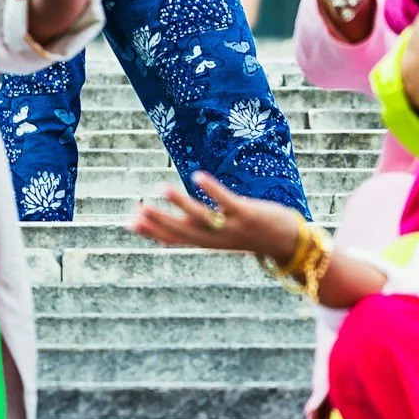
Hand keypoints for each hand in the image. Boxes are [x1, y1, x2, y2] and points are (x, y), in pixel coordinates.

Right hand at [132, 171, 307, 264]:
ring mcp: (231, 226)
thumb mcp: (222, 235)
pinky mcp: (247, 213)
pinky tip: (196, 175)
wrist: (289, 243)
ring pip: (201, 216)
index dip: (151, 232)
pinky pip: (226, 201)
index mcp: (208, 242)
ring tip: (160, 186)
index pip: (174, 239)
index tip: (129, 222)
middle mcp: (216, 238)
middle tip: (136, 211)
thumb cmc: (252, 234)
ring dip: (179, 202)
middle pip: (182, 230)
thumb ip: (199, 228)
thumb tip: (178, 222)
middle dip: (158, 220)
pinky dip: (211, 189)